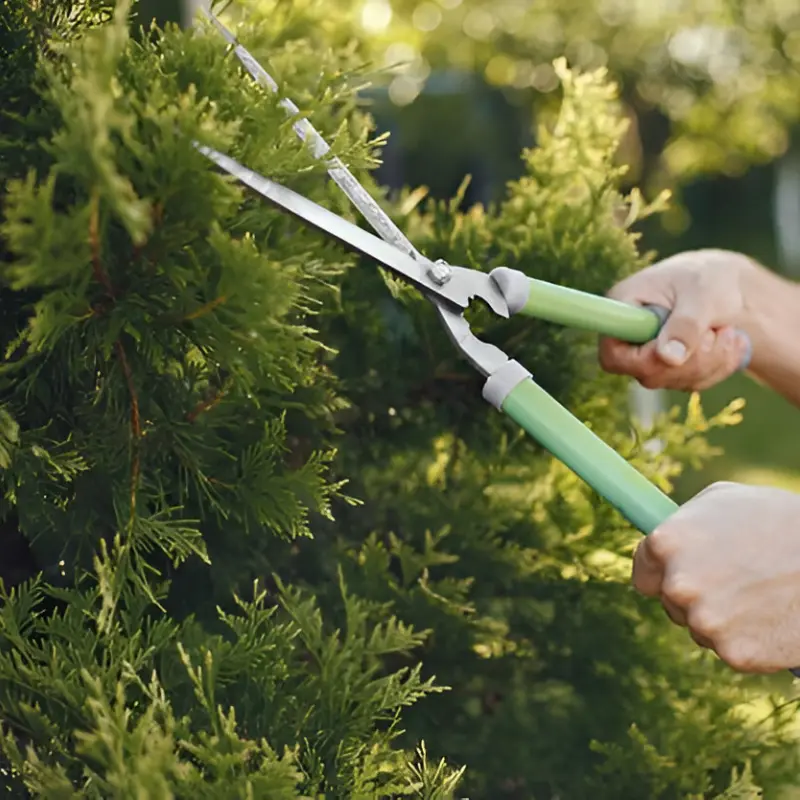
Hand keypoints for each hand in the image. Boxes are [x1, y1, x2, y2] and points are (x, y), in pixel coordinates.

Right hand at [599, 249, 754, 390]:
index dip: (643, 360)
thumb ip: (686, 324)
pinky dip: (720, 366)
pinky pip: (694, 383)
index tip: (677, 346)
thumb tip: (669, 359)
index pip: (613, 354)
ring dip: (712, 361)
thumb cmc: (708, 278)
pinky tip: (731, 342)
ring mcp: (649, 356)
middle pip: (647, 373)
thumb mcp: (701, 294)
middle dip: (692, 359)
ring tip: (727, 330)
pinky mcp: (670, 369)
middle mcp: (629, 337)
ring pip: (675, 381)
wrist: (726, 284)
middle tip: (717, 331)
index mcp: (623, 308)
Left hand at [633, 481, 799, 671]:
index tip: (679, 575)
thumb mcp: (723, 501)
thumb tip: (663, 538)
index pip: (643, 574)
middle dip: (696, 596)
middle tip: (735, 580)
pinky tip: (772, 616)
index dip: (662, 575)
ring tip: (761, 593)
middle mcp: (678, 585)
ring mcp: (705, 622)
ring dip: (723, 619)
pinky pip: (732, 650)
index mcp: (666, 544)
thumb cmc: (780, 520)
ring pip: (702, 629)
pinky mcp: (735, 653)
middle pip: (672, 604)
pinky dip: (750, 639)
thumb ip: (685, 523)